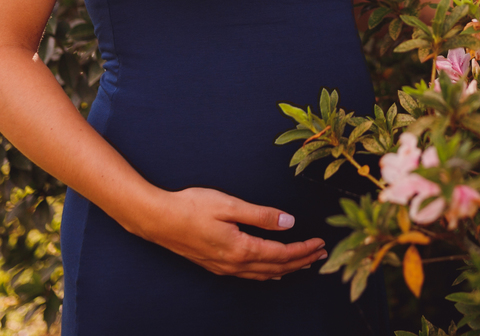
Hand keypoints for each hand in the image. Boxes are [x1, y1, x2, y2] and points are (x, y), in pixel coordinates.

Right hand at [140, 187, 326, 279]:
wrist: (157, 219)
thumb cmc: (191, 207)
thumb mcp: (229, 205)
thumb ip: (260, 215)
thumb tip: (288, 221)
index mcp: (241, 248)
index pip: (282, 253)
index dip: (304, 249)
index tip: (320, 243)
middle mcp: (234, 264)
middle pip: (276, 267)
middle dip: (302, 261)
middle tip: (322, 255)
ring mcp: (224, 267)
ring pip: (263, 274)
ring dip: (287, 268)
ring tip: (305, 263)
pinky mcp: (215, 265)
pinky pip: (250, 275)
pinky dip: (267, 272)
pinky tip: (272, 270)